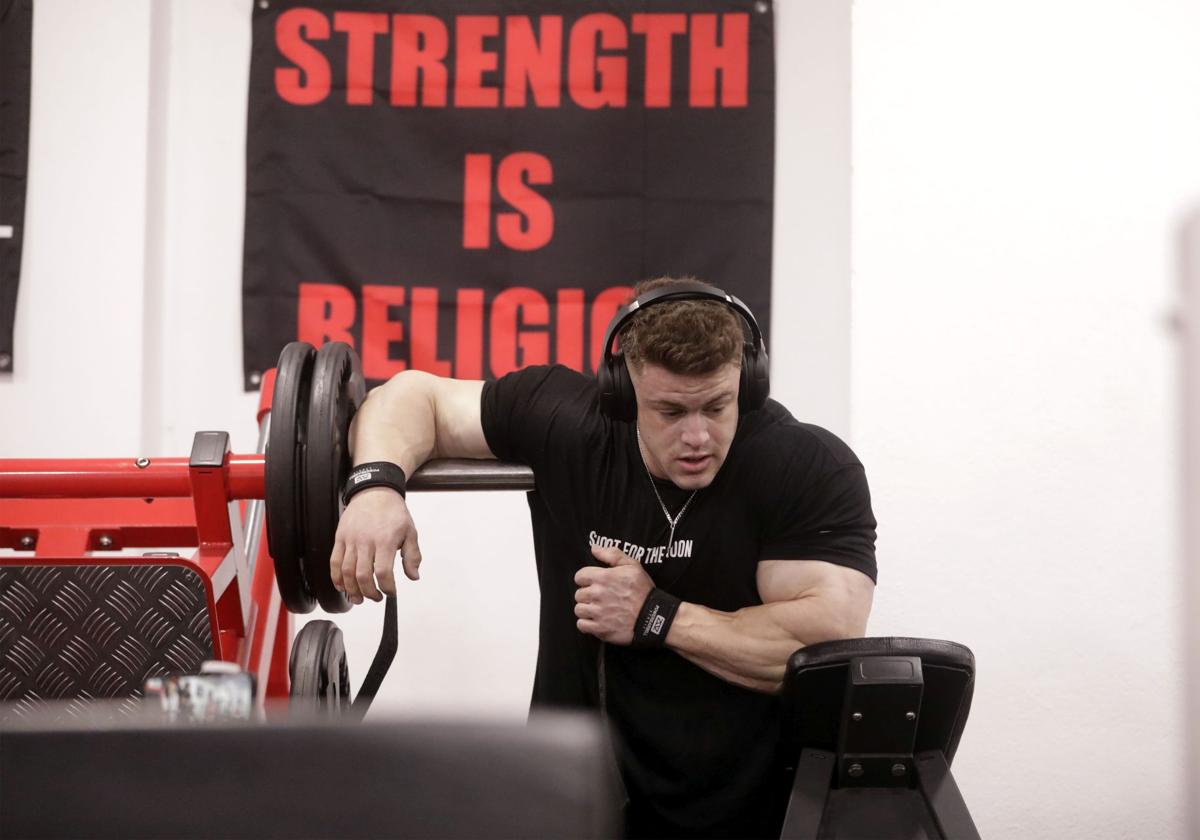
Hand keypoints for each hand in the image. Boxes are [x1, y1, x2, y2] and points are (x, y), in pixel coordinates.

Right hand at [330, 487, 421, 603]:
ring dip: (352, 590)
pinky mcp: (340, 538)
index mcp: (386, 540)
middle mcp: (366, 540)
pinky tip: (342, 587)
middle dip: (369, 593)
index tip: (391, 593)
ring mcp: (350, 539)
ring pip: (346, 571)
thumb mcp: (410, 532)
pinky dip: (336, 578)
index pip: (383, 571)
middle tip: (376, 598)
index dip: (387, 588)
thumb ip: (413, 556)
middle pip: (363, 575)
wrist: (375, 491)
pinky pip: (334, 562)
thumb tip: (414, 577)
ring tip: (359, 599)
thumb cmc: (393, 512)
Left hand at [573, 545, 654, 644]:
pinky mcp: (600, 629)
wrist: (654, 616)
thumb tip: (594, 548)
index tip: (593, 583)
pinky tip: (596, 620)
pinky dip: (587, 624)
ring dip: (586, 609)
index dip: (586, 579)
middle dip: (587, 595)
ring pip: (579, 610)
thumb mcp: (633, 565)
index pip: (579, 576)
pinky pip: (582, 625)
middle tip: (599, 597)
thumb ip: (612, 554)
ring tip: (597, 609)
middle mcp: (598, 594)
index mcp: (603, 577)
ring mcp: (598, 613)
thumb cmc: (643, 590)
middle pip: (578, 594)